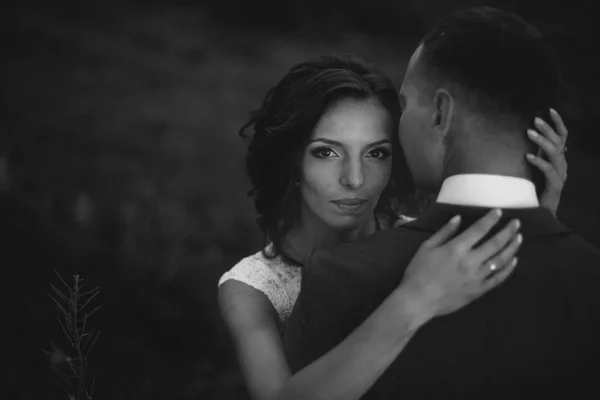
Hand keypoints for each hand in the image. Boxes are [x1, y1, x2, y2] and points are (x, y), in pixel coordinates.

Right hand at [400, 209, 521, 317]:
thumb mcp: (426, 247)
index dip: (491, 219)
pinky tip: (513, 261)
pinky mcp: (479, 290)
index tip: (499, 212)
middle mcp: (470, 261)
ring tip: (518, 238)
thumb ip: (444, 232)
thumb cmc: (418, 272)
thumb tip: (458, 218)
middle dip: (508, 231)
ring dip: (512, 248)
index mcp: (456, 248)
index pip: (479, 229)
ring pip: (500, 260)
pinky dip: (508, 269)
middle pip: (495, 243)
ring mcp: (477, 277)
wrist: (418, 300)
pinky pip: (498, 279)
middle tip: (517, 223)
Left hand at [526, 108, 568, 215]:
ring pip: (555, 154)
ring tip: (528, 133)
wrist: (538, 212)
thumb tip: (521, 137)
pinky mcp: (555, 187)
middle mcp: (562, 165)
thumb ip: (532, 153)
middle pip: (558, 142)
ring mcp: (560, 176)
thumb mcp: (531, 167)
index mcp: (557, 159)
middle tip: (534, 120)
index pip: (562, 136)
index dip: (557, 123)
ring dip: (542, 142)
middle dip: (547, 129)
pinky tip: (527, 157)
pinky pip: (549, 172)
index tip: (550, 109)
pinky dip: (539, 162)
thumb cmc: (531, 188)